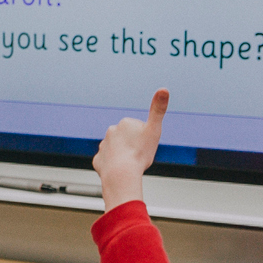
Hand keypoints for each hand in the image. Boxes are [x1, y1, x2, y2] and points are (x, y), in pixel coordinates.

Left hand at [92, 89, 168, 209]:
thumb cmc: (139, 153)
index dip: (145, 139)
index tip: (144, 145)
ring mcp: (103, 146)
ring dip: (123, 156)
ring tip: (129, 164)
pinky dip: (113, 166)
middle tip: (138, 156)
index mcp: (124, 123)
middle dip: (133, 147)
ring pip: (117, 151)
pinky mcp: (98, 160)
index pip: (139, 130)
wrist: (121, 174)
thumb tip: (164, 88)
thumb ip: (158, 109)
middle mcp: (111, 131)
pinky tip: (118, 170)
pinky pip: (108, 162)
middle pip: (128, 140)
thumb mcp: (154, 130)